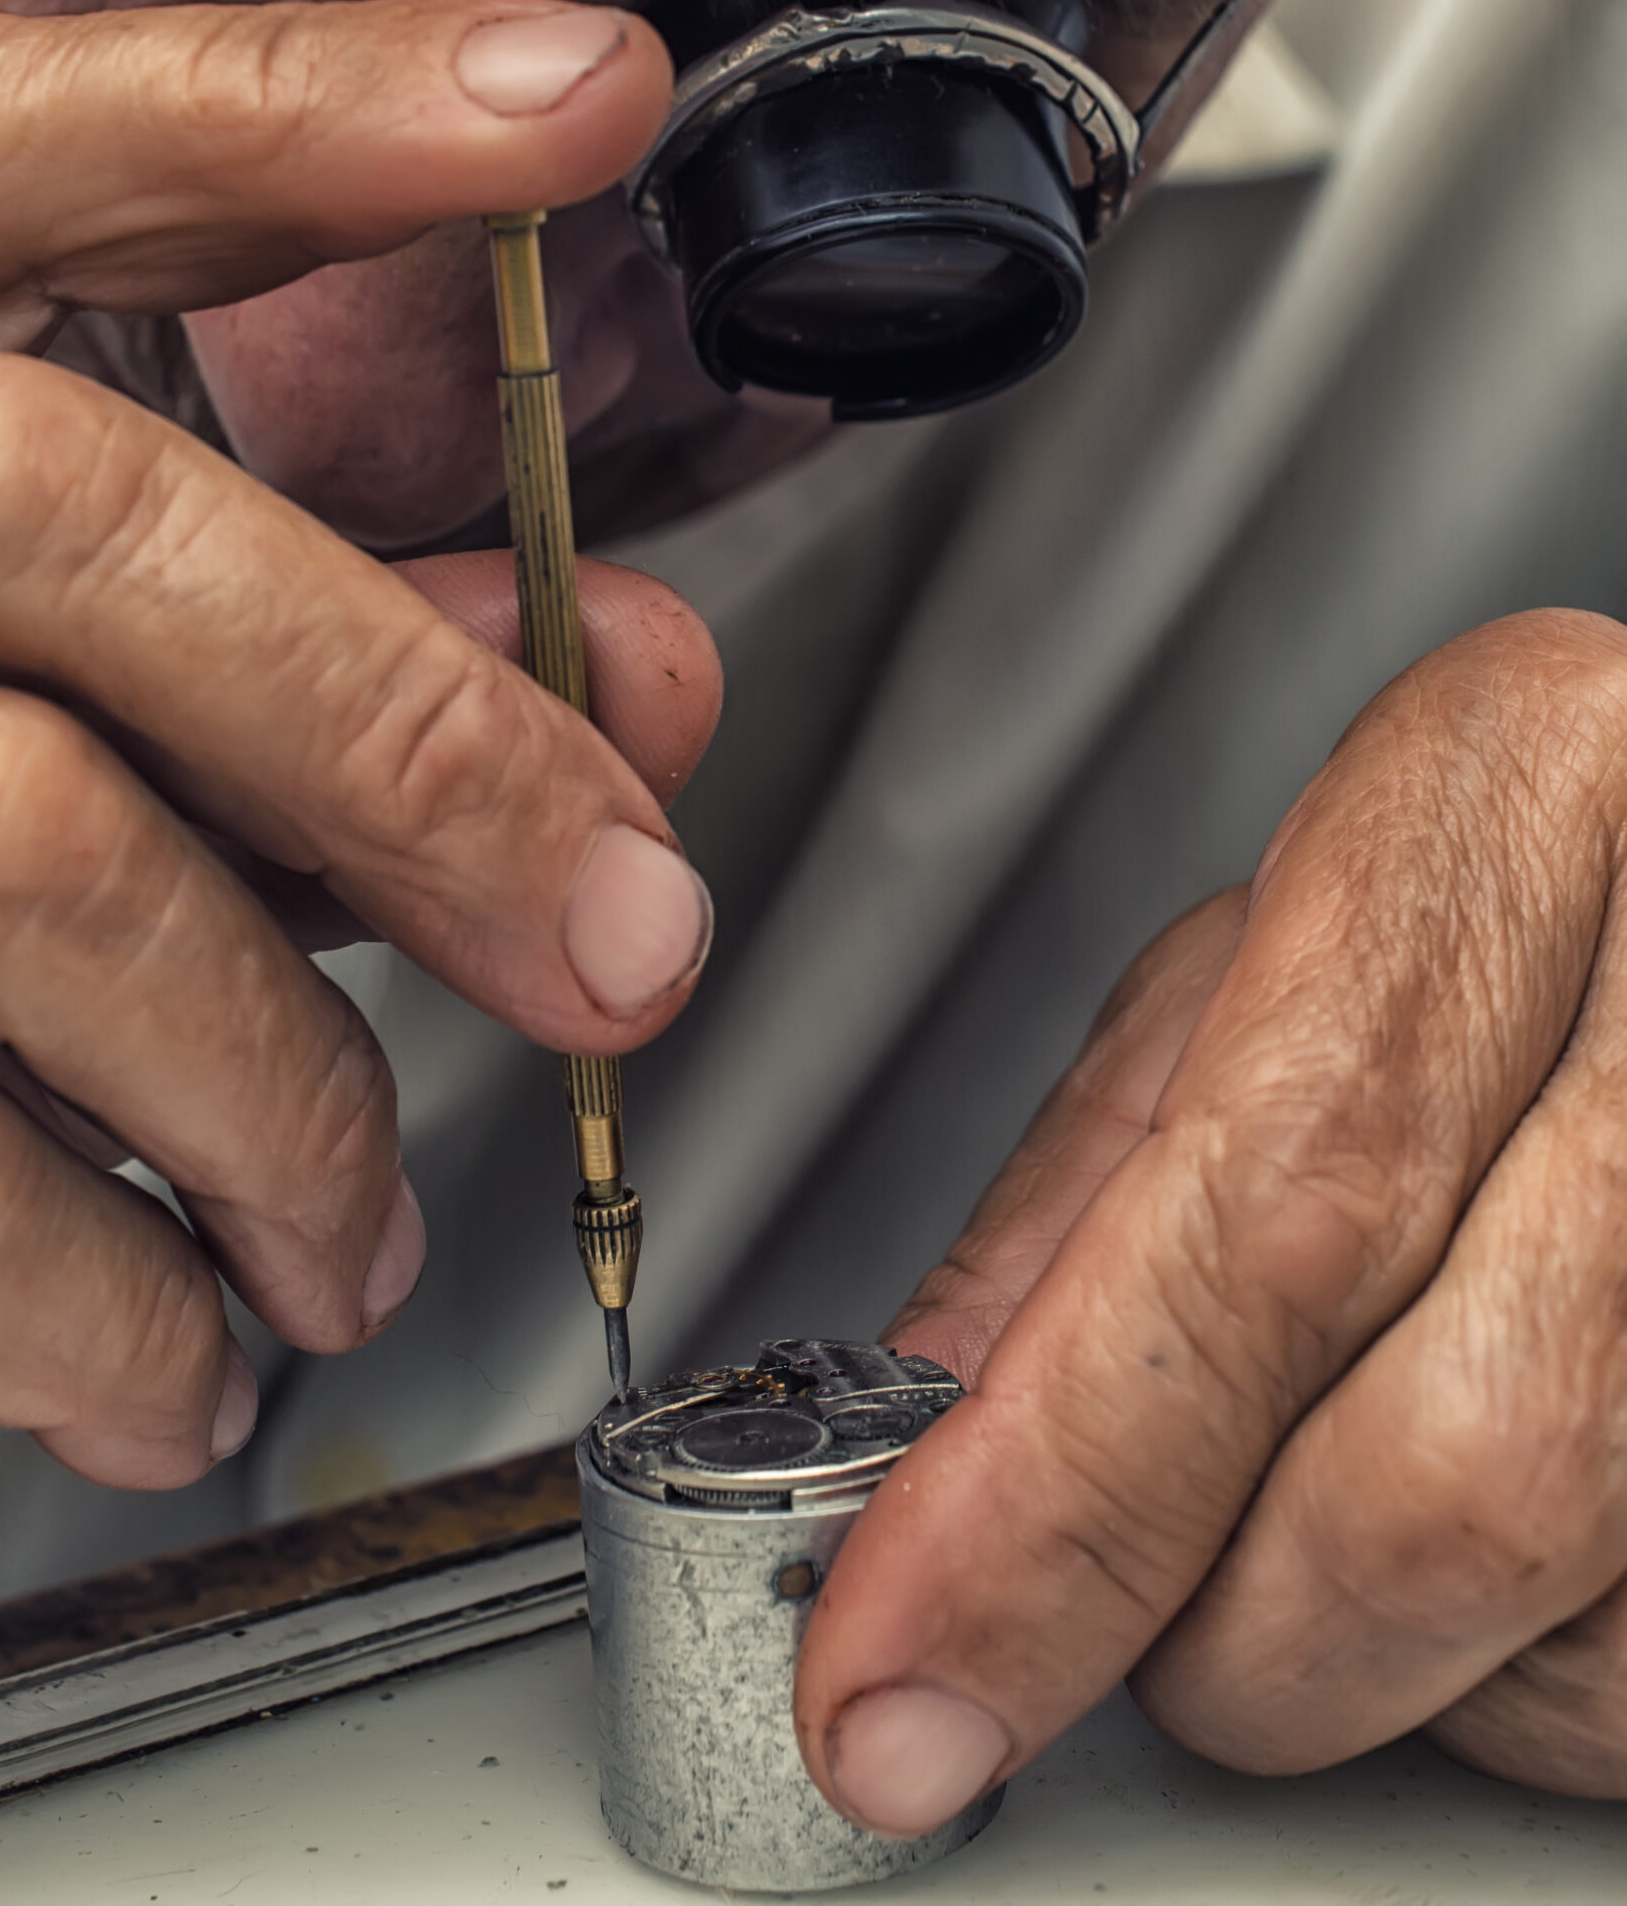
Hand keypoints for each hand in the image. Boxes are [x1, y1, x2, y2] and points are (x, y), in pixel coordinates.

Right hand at [0, 0, 718, 1488]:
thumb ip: (289, 602)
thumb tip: (621, 679)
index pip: (34, 135)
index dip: (312, 104)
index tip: (586, 98)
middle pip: (81, 515)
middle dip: (414, 739)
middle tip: (626, 941)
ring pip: (22, 853)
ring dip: (278, 1088)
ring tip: (354, 1233)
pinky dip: (93, 1304)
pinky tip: (173, 1358)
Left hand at [796, 611, 1626, 1821]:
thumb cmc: (1523, 848)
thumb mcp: (1278, 925)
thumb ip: (1098, 1164)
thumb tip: (939, 1431)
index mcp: (1527, 795)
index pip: (1285, 1210)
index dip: (1070, 1481)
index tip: (904, 1654)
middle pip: (1449, 1472)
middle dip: (1207, 1616)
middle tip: (1092, 1591)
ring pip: (1566, 1629)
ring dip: (1371, 1647)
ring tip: (1326, 1461)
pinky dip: (1516, 1668)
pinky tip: (1491, 1517)